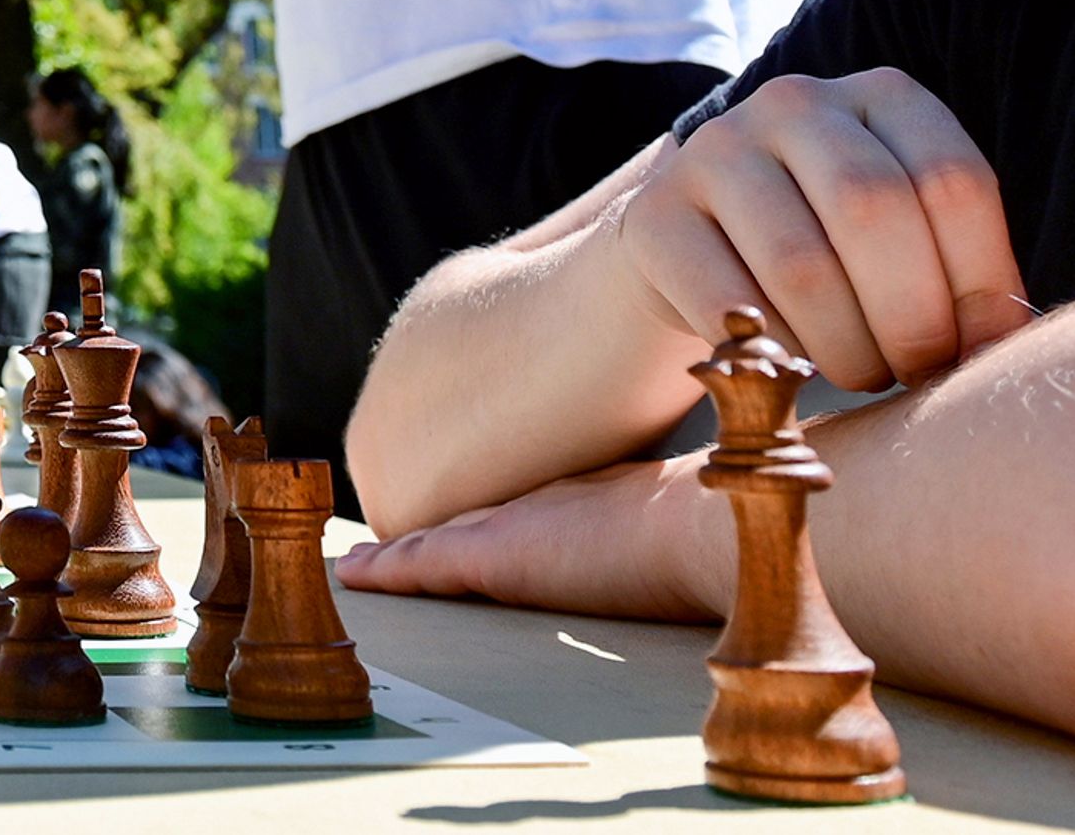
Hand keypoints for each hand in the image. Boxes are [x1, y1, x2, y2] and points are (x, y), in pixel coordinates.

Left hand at [341, 453, 727, 621]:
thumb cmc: (723, 533)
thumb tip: (719, 547)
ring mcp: (515, 527)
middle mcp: (541, 505)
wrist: (709, 528)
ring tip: (354, 560)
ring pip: (434, 541)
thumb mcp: (694, 522)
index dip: (489, 516)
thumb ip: (678, 528)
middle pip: (469, 518)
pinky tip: (352, 574)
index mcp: (588, 499)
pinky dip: (387, 571)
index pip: (521, 509)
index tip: (466, 522)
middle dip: (429, 530)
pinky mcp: (494, 558)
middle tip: (383, 541)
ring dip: (395, 554)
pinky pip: (423, 565)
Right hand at [605, 70, 1037, 395]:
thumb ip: (965, 275)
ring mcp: (714, 150)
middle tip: (914, 373)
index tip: (978, 348)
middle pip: (872, 210)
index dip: (981, 282)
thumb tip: (1008, 340)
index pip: (952, 180)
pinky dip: (774, 354)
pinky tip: (794, 366)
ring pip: (801, 265)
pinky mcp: (653, 214)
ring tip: (862, 374)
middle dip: (910, 318)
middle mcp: (794, 102)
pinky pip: (729, 303)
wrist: (701, 257)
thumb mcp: (912, 240)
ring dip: (847, 348)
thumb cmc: (840, 258)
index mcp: (881, 95)